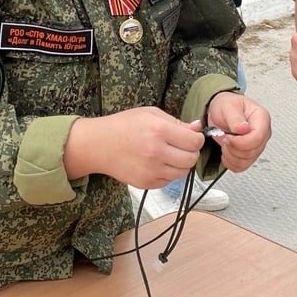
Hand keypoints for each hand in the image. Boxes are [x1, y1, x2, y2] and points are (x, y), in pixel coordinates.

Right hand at [72, 107, 205, 188]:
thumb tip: (198, 128)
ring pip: (183, 172)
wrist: (98, 145)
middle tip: (182, 146)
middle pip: (191, 159)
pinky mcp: (146, 183)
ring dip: (181, 164)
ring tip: (170, 154)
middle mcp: (157, 152)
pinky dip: (168, 173)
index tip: (192, 136)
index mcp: (159, 130)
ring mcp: (151, 170)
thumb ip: (176, 122)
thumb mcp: (150, 114)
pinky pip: (169, 181)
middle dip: (191, 152)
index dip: (197, 138)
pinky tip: (158, 163)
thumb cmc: (123, 125)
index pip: (194, 141)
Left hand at [204, 91, 271, 171]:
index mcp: (261, 118)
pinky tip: (226, 151)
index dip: (240, 142)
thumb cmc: (226, 105)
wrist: (220, 112)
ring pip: (247, 161)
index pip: (257, 138)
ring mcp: (258, 145)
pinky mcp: (250, 155)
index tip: (228, 137)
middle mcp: (263, 133)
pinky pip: (241, 166)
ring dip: (230, 155)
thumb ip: (235, 118)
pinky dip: (230, 162)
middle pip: (252, 152)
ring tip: (225, 142)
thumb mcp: (227, 106)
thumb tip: (244, 128)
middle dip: (233, 148)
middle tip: (225, 137)